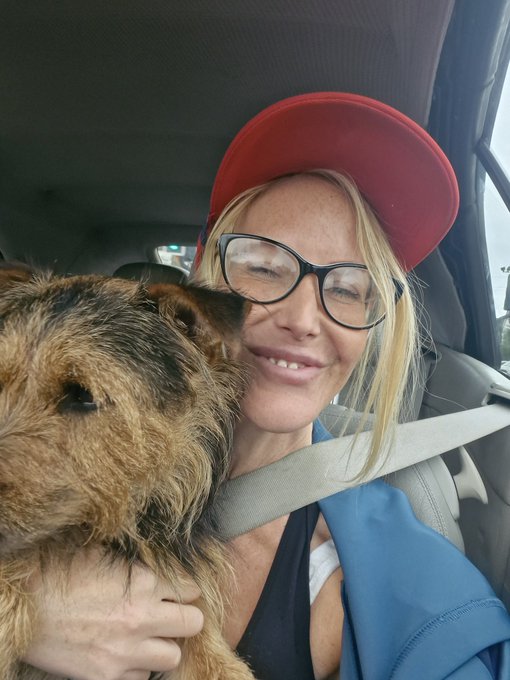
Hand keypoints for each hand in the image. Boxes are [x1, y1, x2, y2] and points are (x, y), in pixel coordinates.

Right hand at [23, 547, 203, 679]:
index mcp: (144, 582)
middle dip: (185, 618)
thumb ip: (137, 565)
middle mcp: (142, 617)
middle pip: (193, 623)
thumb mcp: (105, 556)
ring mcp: (126, 651)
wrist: (26, 607)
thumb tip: (157, 563)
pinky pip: (141, 678)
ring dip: (163, 646)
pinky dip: (136, 668)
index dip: (186, 591)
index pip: (191, 589)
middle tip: (171, 616)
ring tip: (148, 638)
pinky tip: (124, 655)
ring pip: (173, 656)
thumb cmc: (62, 574)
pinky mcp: (107, 677)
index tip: (178, 593)